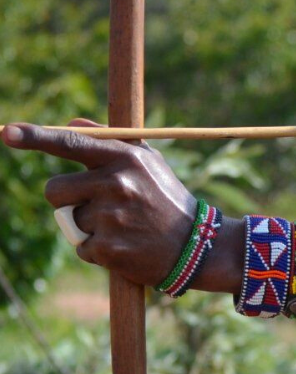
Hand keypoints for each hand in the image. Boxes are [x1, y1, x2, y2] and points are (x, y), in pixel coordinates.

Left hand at [1, 119, 198, 287]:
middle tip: (98, 205)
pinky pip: (80, 247)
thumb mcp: (149, 163)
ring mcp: (110, 217)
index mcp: (126, 159)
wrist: (198, 246)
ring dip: (85, 226)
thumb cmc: (168, 199)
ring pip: (67, 220)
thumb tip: (71, 123)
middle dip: (67, 199)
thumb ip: (111, 142)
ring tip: (121, 226)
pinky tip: (124, 245)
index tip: (6, 132)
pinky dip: (97, 249)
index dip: (35, 137)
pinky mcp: (107, 247)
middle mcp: (116, 184)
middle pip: (54, 189)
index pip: (72, 144)